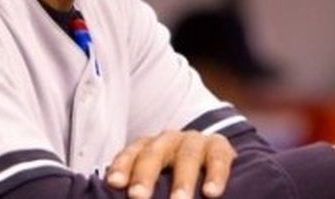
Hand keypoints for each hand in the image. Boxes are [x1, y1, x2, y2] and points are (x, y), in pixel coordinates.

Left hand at [105, 130, 235, 198]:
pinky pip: (217, 158)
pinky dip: (215, 175)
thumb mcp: (159, 183)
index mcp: (148, 148)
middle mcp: (169, 140)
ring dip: (182, 181)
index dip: (122, 167)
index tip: (114, 183)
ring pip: (186, 157)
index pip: (131, 154)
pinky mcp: (220, 146)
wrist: (215, 162)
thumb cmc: (177, 180)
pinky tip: (211, 193)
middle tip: (137, 197)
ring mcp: (195, 141)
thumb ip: (145, 192)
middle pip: (153, 154)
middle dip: (145, 176)